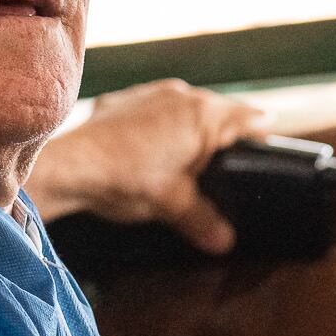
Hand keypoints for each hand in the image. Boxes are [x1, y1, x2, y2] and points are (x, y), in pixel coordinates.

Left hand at [28, 79, 268, 251]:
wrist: (69, 165)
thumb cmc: (126, 179)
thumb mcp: (173, 206)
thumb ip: (204, 222)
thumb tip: (225, 242)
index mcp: (205, 115)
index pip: (253, 118)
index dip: (263, 136)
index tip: (266, 151)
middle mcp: (182, 94)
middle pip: (220, 112)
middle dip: (222, 138)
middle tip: (222, 169)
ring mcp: (151, 93)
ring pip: (184, 108)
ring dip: (187, 130)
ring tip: (182, 162)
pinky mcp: (123, 100)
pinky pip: (152, 110)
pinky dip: (155, 127)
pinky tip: (145, 153)